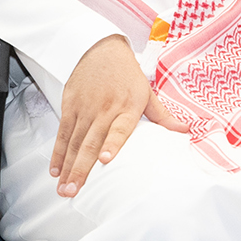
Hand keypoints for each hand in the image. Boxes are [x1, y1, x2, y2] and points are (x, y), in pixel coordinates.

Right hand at [49, 34, 186, 196]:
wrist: (101, 48)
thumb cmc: (126, 74)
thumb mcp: (147, 92)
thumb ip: (163, 116)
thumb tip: (185, 131)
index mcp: (126, 106)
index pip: (119, 128)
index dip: (112, 144)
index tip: (104, 159)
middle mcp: (104, 109)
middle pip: (90, 142)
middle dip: (80, 169)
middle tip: (73, 191)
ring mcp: (85, 108)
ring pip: (74, 142)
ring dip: (67, 167)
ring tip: (64, 188)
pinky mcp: (70, 106)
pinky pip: (63, 133)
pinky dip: (58, 153)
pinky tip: (55, 170)